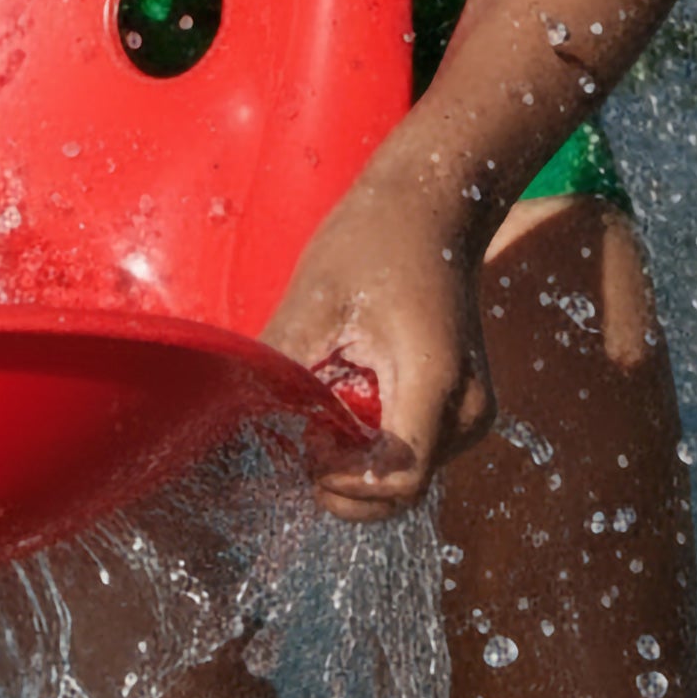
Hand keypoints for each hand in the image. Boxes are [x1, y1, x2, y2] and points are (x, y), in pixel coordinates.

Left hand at [259, 148, 497, 522]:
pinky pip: (414, 452)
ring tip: (319, 415)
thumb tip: (225, 410)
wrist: (433, 207)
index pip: (398, 479)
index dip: (343, 483)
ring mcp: (472, 414)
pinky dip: (374, 447)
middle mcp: (467, 411)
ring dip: (356, 464)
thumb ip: (279, 362)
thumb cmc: (373, 241)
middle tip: (299, 439)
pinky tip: (344, 406)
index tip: (302, 451)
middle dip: (344, 480)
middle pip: (402, 490)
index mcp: (435, 381)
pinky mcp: (462, 410)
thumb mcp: (315, 299)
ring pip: (407, 477)